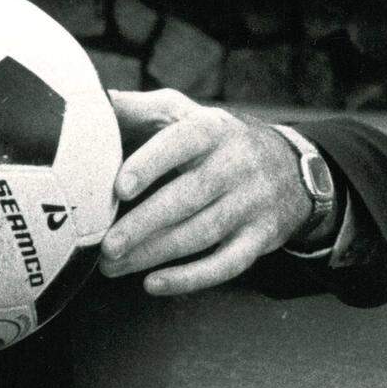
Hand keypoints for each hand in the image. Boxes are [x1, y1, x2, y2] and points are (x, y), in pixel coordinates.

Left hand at [99, 90, 311, 295]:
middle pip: (188, 196)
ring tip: (112, 266)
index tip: (120, 187)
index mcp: (213, 129)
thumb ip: (140, 111)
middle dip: (144, 224)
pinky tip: (153, 284)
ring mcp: (252, 203)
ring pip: (201, 233)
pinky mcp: (260, 238)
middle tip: (106, 246)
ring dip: (153, 254)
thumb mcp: (185, 114)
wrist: (291, 168)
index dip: (151, 164)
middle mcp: (237, 164)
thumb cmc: (215, 141)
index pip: (183, 142)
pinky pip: (226, 264)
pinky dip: (190, 278)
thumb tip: (95, 103)